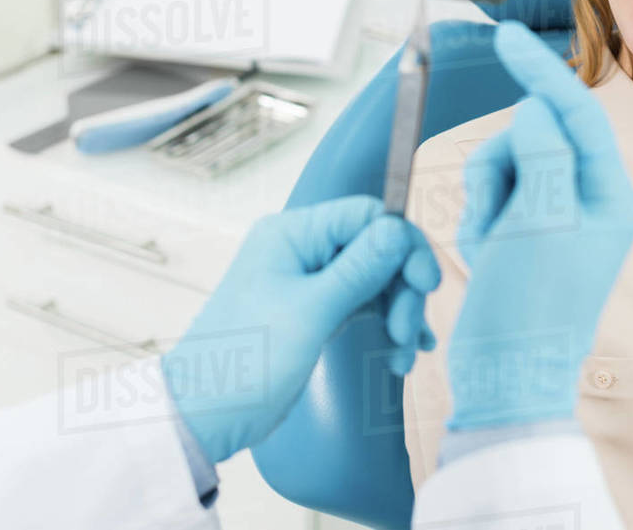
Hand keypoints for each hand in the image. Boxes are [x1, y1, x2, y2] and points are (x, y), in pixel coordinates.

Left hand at [162, 195, 438, 463]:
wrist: (204, 415)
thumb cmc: (246, 360)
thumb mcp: (311, 311)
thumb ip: (360, 268)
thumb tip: (399, 229)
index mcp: (292, 233)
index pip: (368, 216)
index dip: (405, 246)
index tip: (428, 285)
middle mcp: (301, 249)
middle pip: (377, 249)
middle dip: (403, 289)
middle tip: (410, 332)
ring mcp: (308, 281)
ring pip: (375, 280)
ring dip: (399, 314)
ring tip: (406, 354)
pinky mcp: (314, 313)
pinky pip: (363, 306)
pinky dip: (385, 326)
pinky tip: (402, 355)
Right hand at [446, 21, 632, 430]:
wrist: (505, 375)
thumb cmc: (529, 309)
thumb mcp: (540, 223)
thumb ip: (543, 152)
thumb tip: (535, 111)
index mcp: (611, 197)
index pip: (578, 114)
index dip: (541, 72)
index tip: (506, 36)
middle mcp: (590, 201)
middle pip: (532, 135)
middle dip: (499, 166)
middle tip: (493, 216)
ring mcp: (556, 216)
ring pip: (505, 161)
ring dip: (483, 195)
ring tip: (486, 242)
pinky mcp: (525, 231)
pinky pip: (492, 192)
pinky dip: (476, 215)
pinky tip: (481, 251)